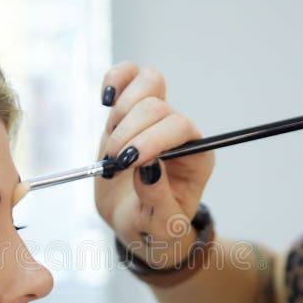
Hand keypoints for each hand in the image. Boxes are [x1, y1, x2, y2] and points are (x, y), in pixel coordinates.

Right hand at [95, 62, 213, 268]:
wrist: (136, 224)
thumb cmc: (154, 228)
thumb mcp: (161, 227)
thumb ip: (158, 200)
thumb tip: (148, 167)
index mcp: (197, 155)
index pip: (179, 127)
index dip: (150, 139)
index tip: (126, 162)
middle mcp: (179, 132)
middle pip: (157, 105)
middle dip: (128, 133)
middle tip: (112, 166)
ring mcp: (154, 118)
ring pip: (147, 83)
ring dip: (121, 112)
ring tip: (111, 145)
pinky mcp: (128, 112)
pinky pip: (128, 75)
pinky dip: (114, 79)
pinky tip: (105, 99)